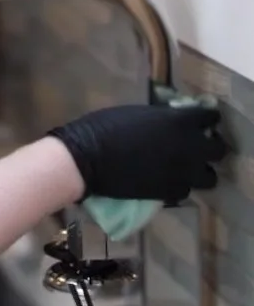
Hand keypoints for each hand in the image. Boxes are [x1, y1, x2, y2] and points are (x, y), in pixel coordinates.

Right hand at [48, 104, 226, 203]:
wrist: (86, 159)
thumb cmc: (104, 127)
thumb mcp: (138, 113)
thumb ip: (162, 118)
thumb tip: (173, 121)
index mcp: (181, 121)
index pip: (211, 117)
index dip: (206, 119)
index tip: (199, 121)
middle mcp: (190, 147)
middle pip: (218, 150)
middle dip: (210, 147)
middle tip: (194, 146)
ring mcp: (182, 173)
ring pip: (209, 177)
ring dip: (199, 171)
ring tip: (184, 168)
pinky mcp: (170, 192)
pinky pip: (186, 191)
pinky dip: (179, 186)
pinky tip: (165, 181)